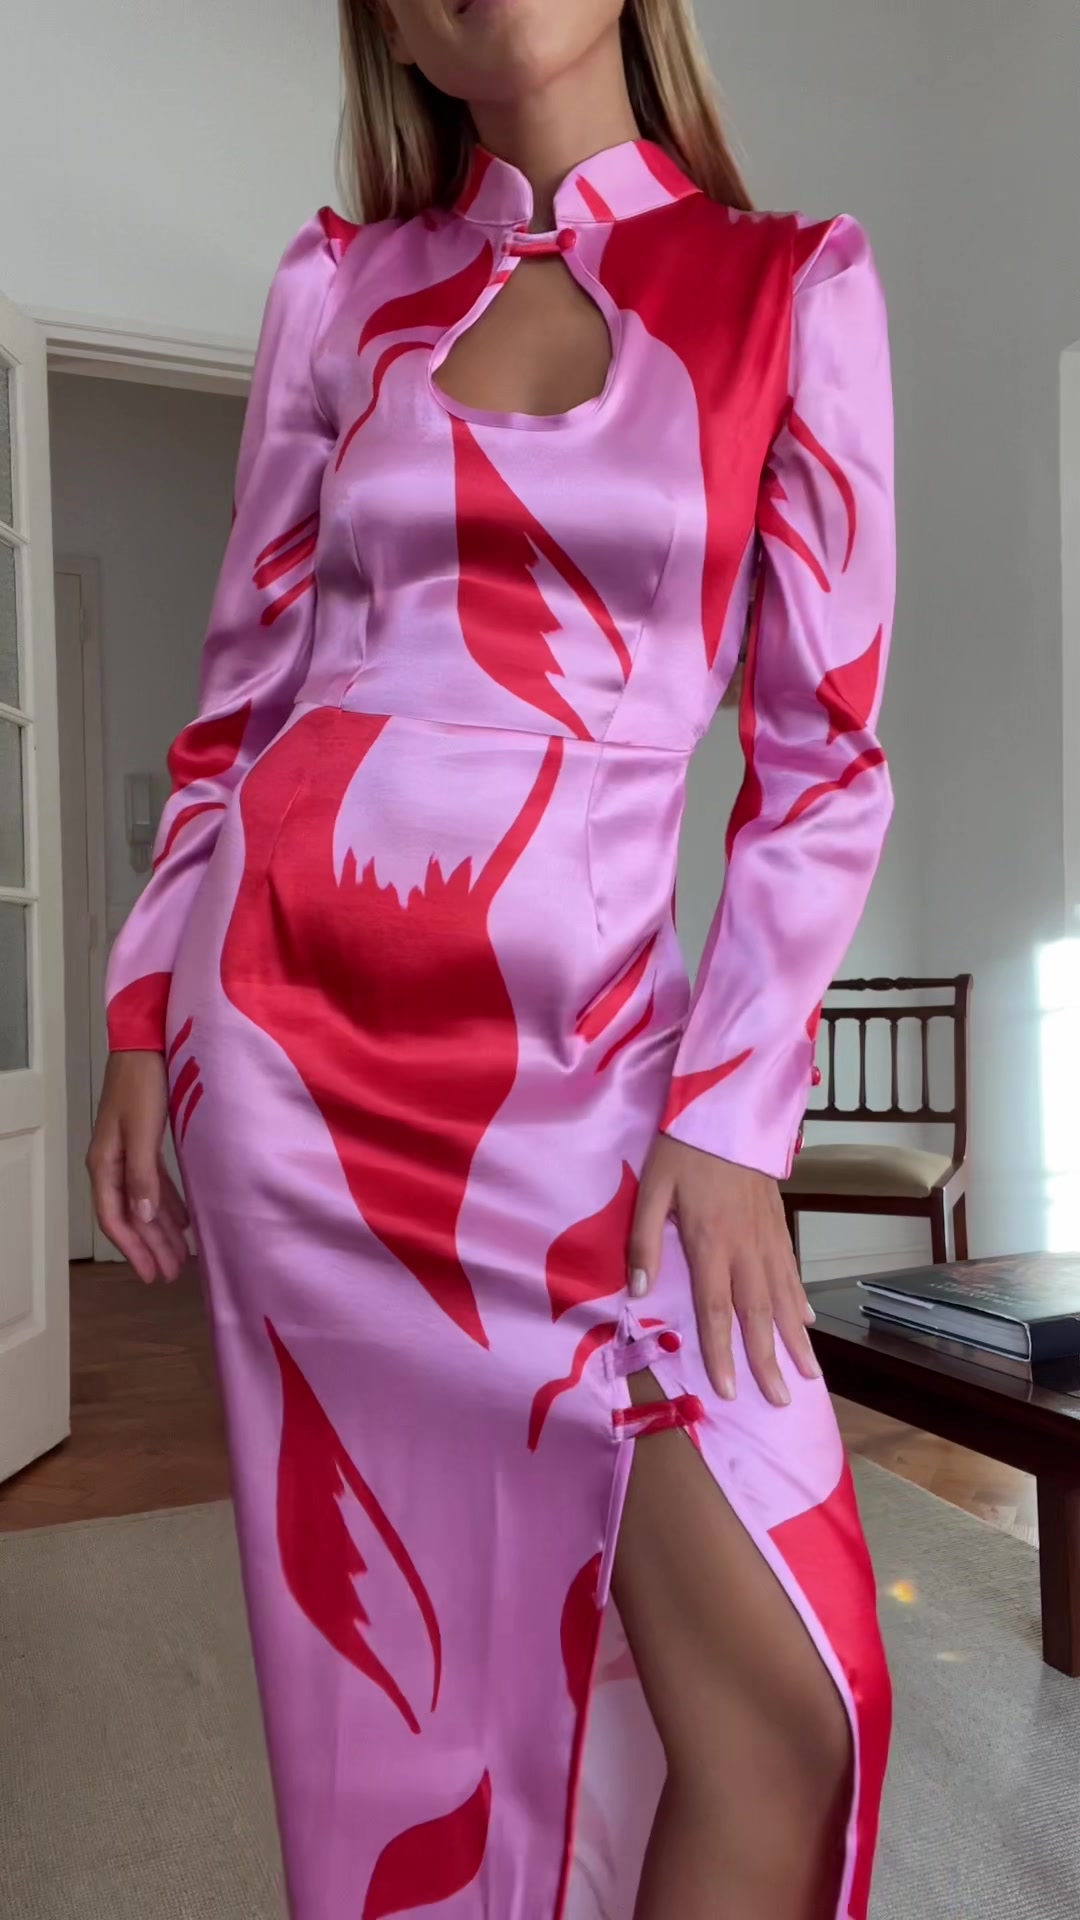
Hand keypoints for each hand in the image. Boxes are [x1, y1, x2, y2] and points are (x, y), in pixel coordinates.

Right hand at [87, 1052, 190, 1282]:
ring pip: (143, 1202)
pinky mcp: (145, 1142)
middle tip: (171, 1275)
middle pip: (130, 1216)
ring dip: (160, 1230)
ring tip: (180, 1256)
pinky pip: (154, 1184)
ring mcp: (128, 1152)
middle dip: (150, 1247)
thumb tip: (142, 1217)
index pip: (114, 1218)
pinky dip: (167, 1204)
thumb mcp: (142, 1130)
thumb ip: (142, 1175)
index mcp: (105, 1163)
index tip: (153, 1274)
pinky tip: (182, 1220)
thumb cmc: (143, 1083)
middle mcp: (113, 1163)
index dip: (133, 1249)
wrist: (146, 1043)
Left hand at [628, 1134, 819, 1407]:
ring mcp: (766, 1236)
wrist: (729, 1107)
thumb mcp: (651, 1188)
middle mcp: (745, 1247)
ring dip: (796, 1338)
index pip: (716, 1311)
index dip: (722, 1354)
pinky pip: (791, 1268)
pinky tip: (807, 1320)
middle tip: (783, 1401)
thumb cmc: (683, 1148)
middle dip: (769, 1361)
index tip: (731, 1392)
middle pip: (758, 1314)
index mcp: (710, 1243)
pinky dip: (801, 1298)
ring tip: (808, 1373)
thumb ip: (644, 1241)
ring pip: (785, 1297)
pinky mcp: (777, 1222)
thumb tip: (637, 1291)